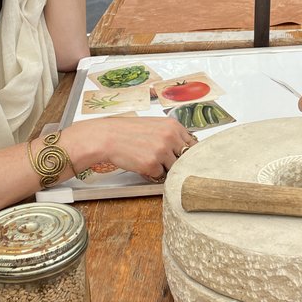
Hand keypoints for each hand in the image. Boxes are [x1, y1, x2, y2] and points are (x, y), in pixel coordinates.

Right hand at [61, 116, 195, 181]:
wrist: (108, 136)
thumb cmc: (129, 131)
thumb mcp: (155, 126)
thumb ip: (172, 135)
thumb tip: (187, 148)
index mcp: (173, 126)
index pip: (193, 144)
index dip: (188, 153)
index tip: (183, 157)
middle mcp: (170, 138)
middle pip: (186, 158)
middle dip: (178, 162)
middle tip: (165, 161)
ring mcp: (162, 152)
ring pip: (174, 169)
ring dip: (164, 168)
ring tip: (149, 159)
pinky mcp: (152, 165)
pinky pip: (160, 176)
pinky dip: (152, 174)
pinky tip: (141, 164)